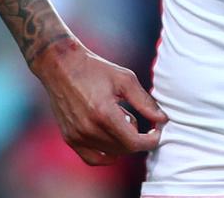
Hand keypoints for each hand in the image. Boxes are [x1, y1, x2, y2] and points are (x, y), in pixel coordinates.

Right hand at [30, 39, 168, 165]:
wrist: (60, 66)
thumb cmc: (94, 69)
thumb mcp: (125, 79)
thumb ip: (145, 102)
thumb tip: (162, 119)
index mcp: (104, 114)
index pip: (134, 142)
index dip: (151, 140)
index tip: (158, 132)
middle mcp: (89, 129)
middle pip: (124, 149)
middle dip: (139, 139)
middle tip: (140, 120)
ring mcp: (77, 136)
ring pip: (111, 153)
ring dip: (123, 142)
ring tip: (121, 119)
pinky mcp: (70, 138)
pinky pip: (92, 158)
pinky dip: (107, 155)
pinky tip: (114, 141)